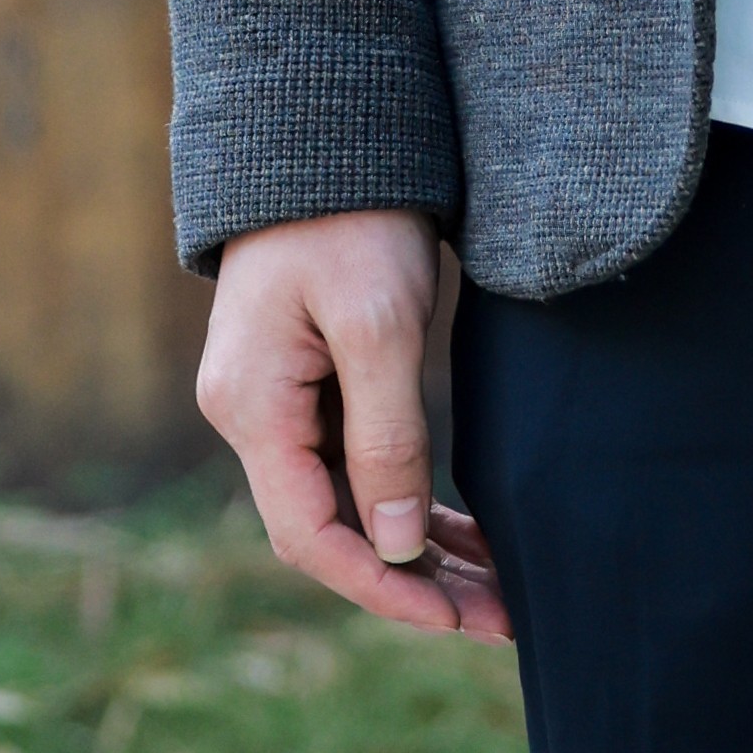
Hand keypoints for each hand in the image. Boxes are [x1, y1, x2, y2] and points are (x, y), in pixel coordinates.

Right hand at [194, 207, 510, 639]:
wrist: (325, 130)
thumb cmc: (350, 216)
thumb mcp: (378, 322)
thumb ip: (385, 433)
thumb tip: (397, 542)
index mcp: (253, 409)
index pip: (312, 536)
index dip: (382, 587)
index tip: (454, 621)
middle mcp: (251, 415)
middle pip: (332, 530)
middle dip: (414, 580)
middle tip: (501, 617)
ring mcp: (276, 398)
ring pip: (348, 502)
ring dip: (417, 546)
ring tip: (496, 587)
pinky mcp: (307, 378)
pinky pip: (353, 461)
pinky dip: (406, 497)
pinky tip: (459, 529)